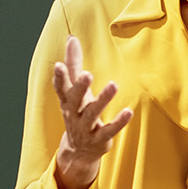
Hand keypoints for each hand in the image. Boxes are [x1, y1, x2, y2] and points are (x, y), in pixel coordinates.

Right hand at [51, 36, 133, 188]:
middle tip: (87, 74)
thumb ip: (74, 64)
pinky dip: (118, 122)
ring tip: (113, 85)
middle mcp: (74, 114)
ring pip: (92, 113)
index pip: (61, 88)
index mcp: (67, 101)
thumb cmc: (78, 112)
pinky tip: (129, 111)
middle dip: (80, 87)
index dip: (59, 78)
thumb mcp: (74, 90)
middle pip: (75, 99)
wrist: (80, 150)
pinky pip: (109, 130)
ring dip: (103, 100)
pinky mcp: (100, 139)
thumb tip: (71, 38)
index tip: (59, 65)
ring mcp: (86, 128)